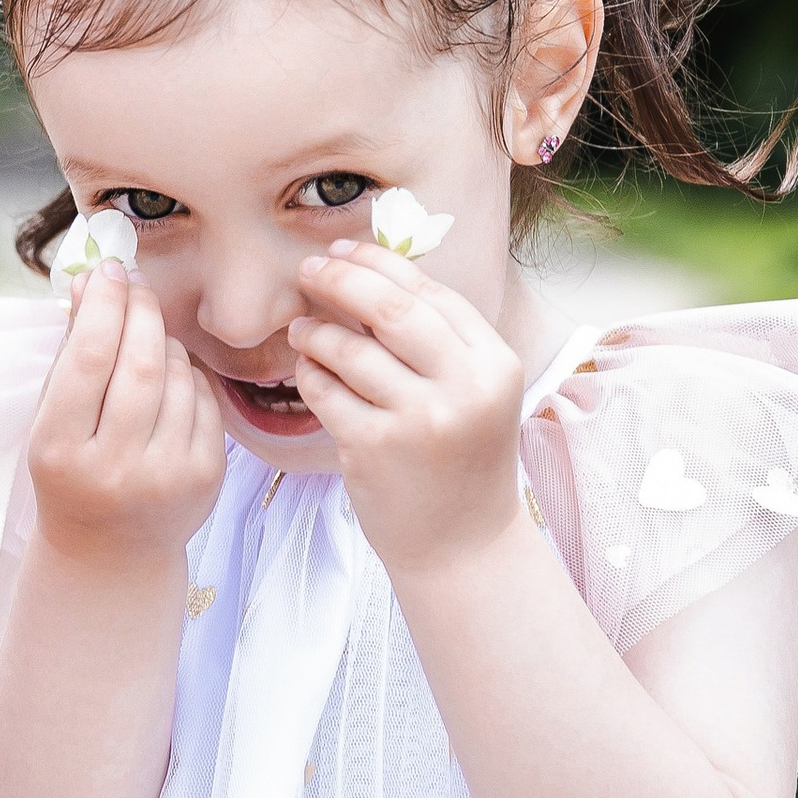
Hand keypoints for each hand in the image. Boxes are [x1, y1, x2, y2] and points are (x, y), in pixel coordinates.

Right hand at [27, 264, 224, 572]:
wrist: (109, 551)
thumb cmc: (72, 471)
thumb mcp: (52, 420)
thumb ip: (70, 352)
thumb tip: (89, 279)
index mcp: (61, 452)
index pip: (88, 359)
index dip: (102, 304)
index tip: (107, 270)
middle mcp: (116, 468)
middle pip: (140, 362)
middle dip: (140, 309)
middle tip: (133, 284)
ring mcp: (167, 475)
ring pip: (176, 374)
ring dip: (161, 340)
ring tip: (144, 339)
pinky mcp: (206, 475)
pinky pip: (202, 397)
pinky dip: (185, 374)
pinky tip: (167, 378)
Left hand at [287, 244, 527, 583]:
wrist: (462, 546)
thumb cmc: (461, 460)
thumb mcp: (475, 394)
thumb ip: (439, 340)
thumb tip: (370, 270)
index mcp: (495, 365)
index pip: (430, 292)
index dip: (379, 263)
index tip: (343, 250)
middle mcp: (463, 388)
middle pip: (388, 307)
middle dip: (339, 279)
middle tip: (308, 270)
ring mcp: (417, 420)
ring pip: (348, 348)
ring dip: (315, 331)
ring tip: (302, 329)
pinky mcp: (373, 449)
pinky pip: (324, 391)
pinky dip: (309, 374)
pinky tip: (309, 372)